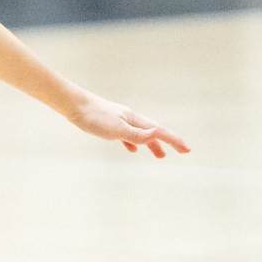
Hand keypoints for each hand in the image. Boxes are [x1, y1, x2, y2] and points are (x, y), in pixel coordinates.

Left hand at [67, 94, 188, 158]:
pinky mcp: (109, 124)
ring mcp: (120, 120)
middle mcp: (131, 119)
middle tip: (181, 152)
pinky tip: (132, 149)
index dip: (174, 141)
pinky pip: (127, 135)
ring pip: (141, 134)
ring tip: (160, 156)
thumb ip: (136, 134)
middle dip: (168, 142)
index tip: (187, 150)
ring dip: (152, 145)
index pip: (159, 132)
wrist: (74, 105)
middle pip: (154, 132)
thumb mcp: (116, 129)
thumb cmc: (94, 117)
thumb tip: (157, 136)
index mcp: (135, 120)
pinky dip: (134, 142)